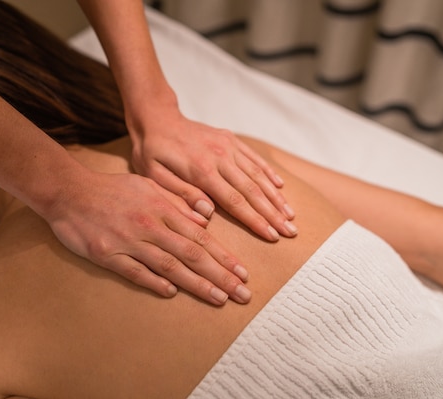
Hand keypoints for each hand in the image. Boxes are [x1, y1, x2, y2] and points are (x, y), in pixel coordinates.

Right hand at [45, 170, 250, 304]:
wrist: (69, 192)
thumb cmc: (112, 189)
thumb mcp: (148, 186)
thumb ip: (177, 202)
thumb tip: (205, 219)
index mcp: (162, 209)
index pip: (201, 236)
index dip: (224, 257)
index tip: (243, 273)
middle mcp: (150, 226)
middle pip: (192, 254)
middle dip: (221, 276)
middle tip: (242, 294)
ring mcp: (129, 241)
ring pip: (169, 266)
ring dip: (197, 284)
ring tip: (219, 299)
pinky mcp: (107, 254)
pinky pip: (135, 272)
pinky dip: (154, 282)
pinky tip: (172, 293)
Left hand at [130, 109, 295, 241]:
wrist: (156, 118)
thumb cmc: (152, 152)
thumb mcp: (154, 177)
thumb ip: (181, 195)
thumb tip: (208, 214)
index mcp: (201, 170)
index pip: (235, 201)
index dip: (255, 220)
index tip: (272, 236)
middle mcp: (220, 157)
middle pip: (253, 190)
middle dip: (273, 214)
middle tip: (291, 232)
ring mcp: (227, 146)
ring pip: (258, 175)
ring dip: (276, 196)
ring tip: (291, 215)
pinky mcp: (230, 139)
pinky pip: (254, 158)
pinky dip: (269, 173)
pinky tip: (281, 187)